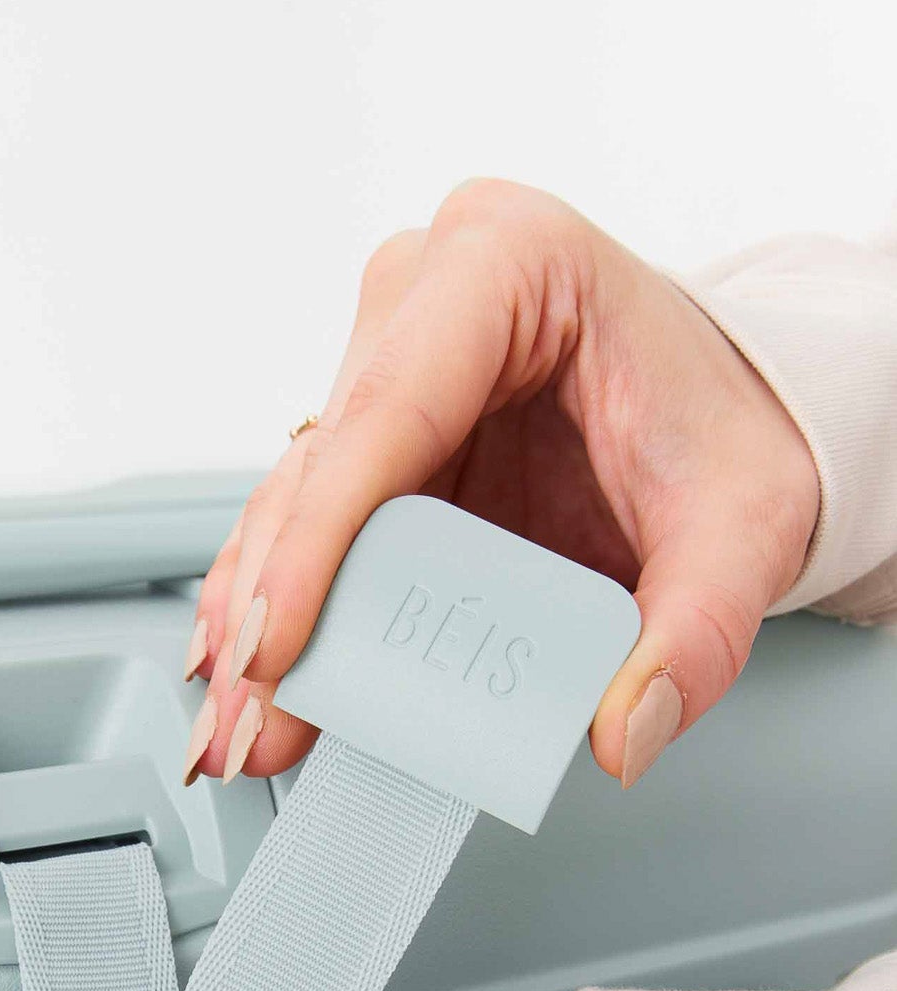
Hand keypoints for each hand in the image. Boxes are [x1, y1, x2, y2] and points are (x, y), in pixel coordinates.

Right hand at [183, 179, 818, 789]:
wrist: (739, 409)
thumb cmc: (725, 427)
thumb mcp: (746, 528)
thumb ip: (700, 633)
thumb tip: (625, 729)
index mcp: (513, 261)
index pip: (388, 409)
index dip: (318, 542)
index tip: (281, 645)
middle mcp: (428, 296)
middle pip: (322, 467)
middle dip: (273, 607)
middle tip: (258, 721)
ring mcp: (390, 361)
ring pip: (293, 501)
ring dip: (256, 620)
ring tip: (244, 727)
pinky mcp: (378, 436)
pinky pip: (306, 522)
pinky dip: (276, 605)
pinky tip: (249, 679)